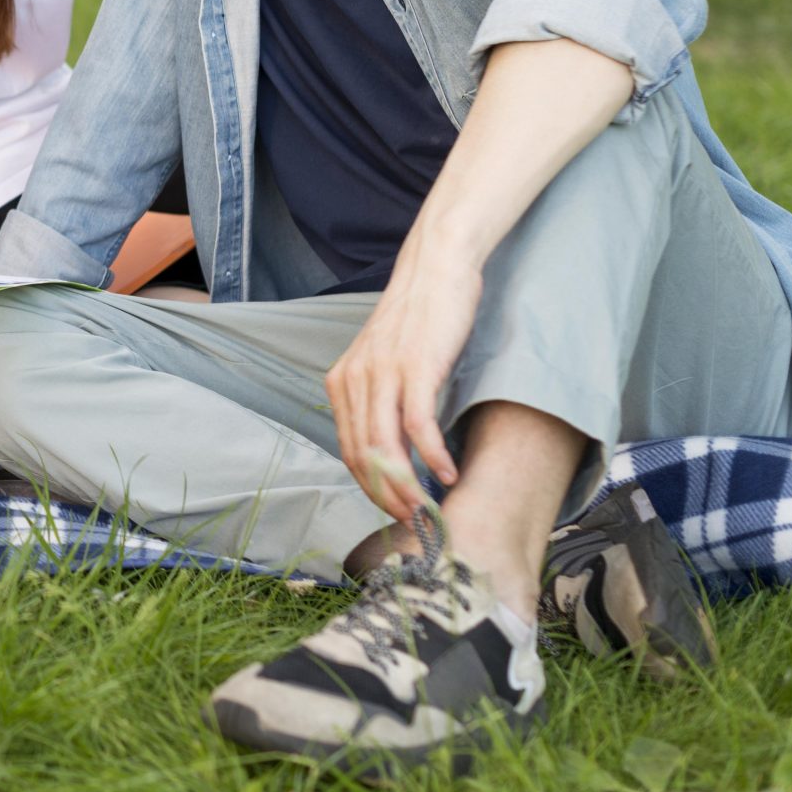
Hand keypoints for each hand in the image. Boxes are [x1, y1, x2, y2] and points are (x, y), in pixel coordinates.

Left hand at [324, 260, 479, 521]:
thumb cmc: (418, 320)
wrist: (435, 270)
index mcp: (342, 382)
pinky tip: (449, 475)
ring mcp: (382, 374)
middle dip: (387, 496)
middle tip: (413, 521)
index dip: (370, 487)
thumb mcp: (386, 362)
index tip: (394, 510)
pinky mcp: (415, 368)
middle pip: (363, 457)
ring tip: (428, 509)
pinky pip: (418, 426)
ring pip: (386, 448)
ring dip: (408, 486)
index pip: (348, 451)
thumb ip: (381, 401)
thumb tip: (393, 450)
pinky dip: (433, 457)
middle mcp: (355, 380)